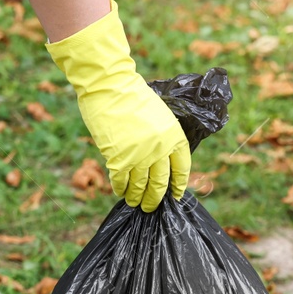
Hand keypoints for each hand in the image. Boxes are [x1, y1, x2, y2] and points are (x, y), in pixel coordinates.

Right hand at [45, 0, 189, 210]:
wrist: (110, 87)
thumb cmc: (133, 97)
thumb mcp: (159, 116)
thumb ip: (162, 138)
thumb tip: (159, 162)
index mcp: (173, 137)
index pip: (182, 168)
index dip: (179, 185)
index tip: (175, 195)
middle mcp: (160, 150)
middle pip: (161, 184)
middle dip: (155, 199)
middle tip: (150, 206)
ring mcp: (139, 157)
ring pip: (140, 187)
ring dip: (137, 197)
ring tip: (134, 202)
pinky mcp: (118, 159)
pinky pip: (121, 182)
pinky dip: (120, 188)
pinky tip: (120, 191)